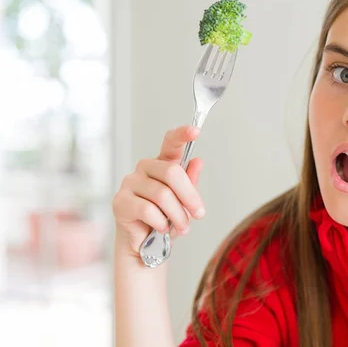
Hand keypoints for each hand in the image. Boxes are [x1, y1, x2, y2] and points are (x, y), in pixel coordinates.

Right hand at [112, 126, 205, 256]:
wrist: (146, 245)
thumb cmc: (164, 219)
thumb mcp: (183, 202)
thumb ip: (190, 182)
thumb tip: (197, 161)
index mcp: (162, 164)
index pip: (170, 143)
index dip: (182, 135)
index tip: (195, 131)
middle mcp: (144, 168)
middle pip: (172, 173)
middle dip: (190, 197)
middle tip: (198, 214)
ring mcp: (130, 183)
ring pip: (162, 195)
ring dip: (178, 215)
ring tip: (182, 227)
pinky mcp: (120, 201)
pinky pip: (147, 210)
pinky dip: (161, 222)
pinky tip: (163, 228)